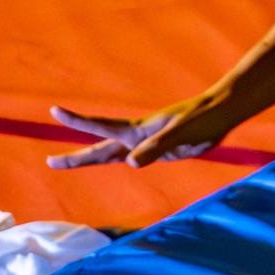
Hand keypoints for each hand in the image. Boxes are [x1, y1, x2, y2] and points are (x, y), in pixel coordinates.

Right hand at [48, 89, 240, 169]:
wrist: (224, 111)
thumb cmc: (204, 119)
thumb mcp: (180, 134)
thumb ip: (156, 147)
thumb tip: (129, 163)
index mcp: (140, 130)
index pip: (102, 128)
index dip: (78, 121)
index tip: (54, 110)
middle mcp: (140, 136)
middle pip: (101, 148)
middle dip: (76, 156)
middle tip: (50, 162)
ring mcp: (149, 142)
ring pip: (114, 153)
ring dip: (92, 158)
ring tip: (70, 162)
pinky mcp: (161, 148)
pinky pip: (136, 156)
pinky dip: (122, 159)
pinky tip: (125, 161)